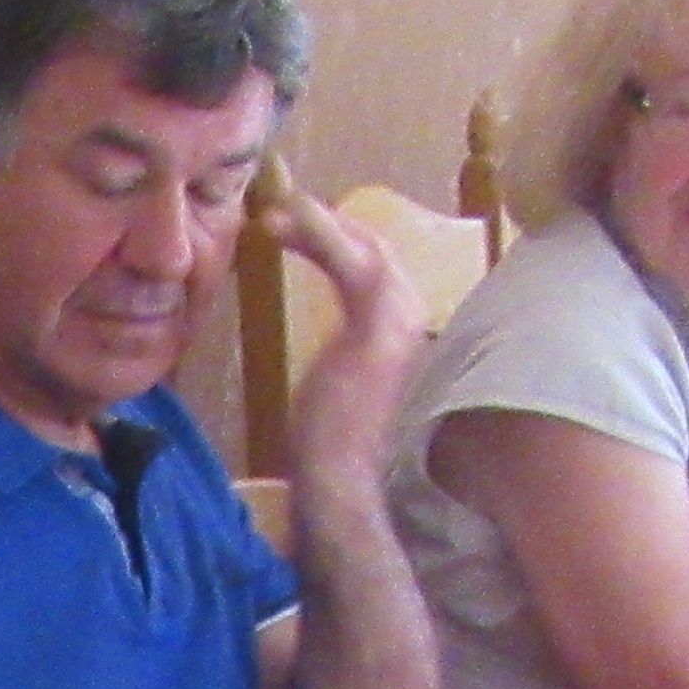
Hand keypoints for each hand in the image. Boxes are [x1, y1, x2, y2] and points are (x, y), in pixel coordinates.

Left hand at [258, 184, 434, 481]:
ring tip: (273, 215)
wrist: (338, 478)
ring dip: (316, 224)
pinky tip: (286, 223)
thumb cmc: (330, 440)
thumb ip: (348, 345)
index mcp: (407, 325)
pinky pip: (349, 262)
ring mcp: (401, 318)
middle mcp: (414, 314)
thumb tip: (334, 337)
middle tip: (278, 210)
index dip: (339, 239)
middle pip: (373, 247)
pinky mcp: (377, 325)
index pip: (378, 263)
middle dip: (326, 224)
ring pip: (363, 247)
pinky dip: (319, 235)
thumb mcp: (339, 378)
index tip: (297, 226)